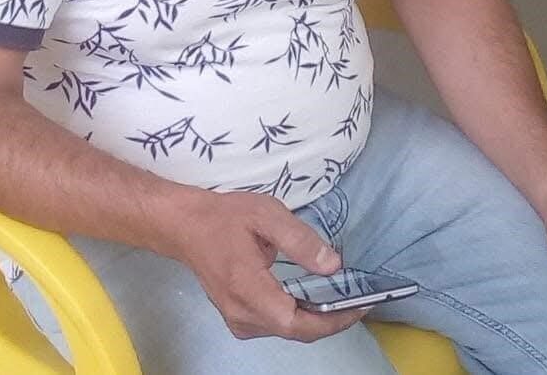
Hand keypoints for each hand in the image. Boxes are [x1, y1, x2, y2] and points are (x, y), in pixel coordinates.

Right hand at [171, 190, 368, 341]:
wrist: (186, 226)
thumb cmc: (224, 217)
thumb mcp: (265, 215)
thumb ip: (300, 240)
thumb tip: (334, 265)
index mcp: (249, 291)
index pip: (298, 323)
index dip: (333, 320)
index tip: (360, 305)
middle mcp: (243, 316)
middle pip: (297, 330)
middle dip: (330, 319)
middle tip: (357, 297)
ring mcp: (239, 321)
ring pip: (288, 329)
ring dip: (315, 317)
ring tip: (340, 295)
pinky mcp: (239, 319)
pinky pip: (276, 323)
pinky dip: (299, 314)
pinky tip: (312, 295)